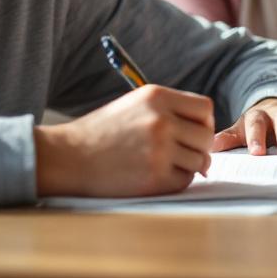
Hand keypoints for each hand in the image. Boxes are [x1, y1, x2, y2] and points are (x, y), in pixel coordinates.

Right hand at [34, 85, 213, 197]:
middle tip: (185, 154)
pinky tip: (157, 175)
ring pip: (199, 160)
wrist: (70, 157)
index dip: (203, 122)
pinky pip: (184, 180)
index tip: (193, 132)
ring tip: (167, 164)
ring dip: (189, 166)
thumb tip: (204, 129)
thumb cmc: (101, 132)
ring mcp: (159, 150)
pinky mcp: (155, 177)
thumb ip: (168, 110)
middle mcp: (161, 120)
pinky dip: (176, 181)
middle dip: (199, 147)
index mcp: (157, 97)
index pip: (204, 108)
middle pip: (206, 136)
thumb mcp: (135, 104)